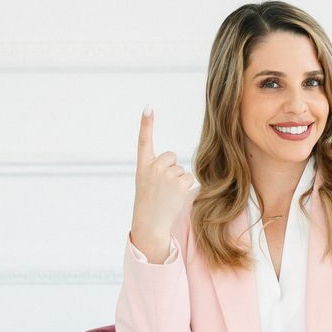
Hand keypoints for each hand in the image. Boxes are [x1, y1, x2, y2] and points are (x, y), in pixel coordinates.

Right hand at [131, 106, 194, 243]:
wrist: (150, 223)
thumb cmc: (148, 203)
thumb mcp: (146, 182)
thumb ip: (156, 168)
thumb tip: (174, 161)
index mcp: (143, 165)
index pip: (144, 140)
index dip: (146, 123)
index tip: (148, 107)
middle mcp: (153, 166)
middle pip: (171, 157)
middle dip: (171, 169)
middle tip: (162, 187)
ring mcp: (166, 174)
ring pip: (181, 170)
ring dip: (178, 181)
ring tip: (167, 194)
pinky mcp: (179, 182)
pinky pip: (189, 178)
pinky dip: (185, 187)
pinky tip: (175, 196)